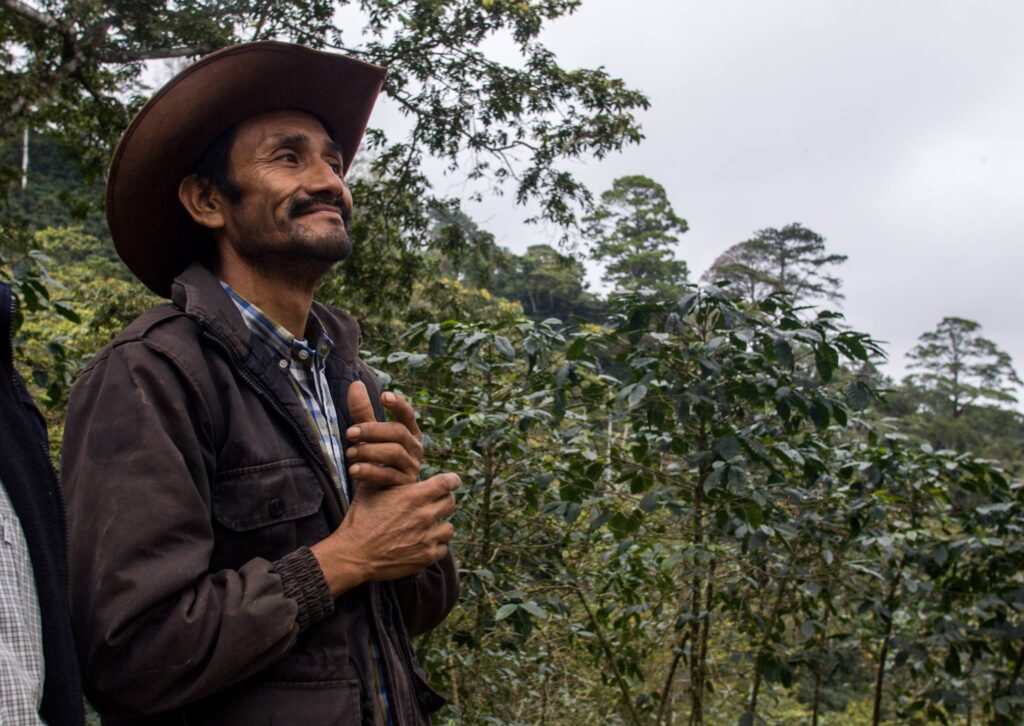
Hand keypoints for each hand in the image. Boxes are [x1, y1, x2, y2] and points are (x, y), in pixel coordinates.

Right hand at [311, 472, 459, 596]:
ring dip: (440, 525)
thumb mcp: (369, 491)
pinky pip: (442, 549)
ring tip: (428, 527)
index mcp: (412, 496)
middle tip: (435, 504)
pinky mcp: (425, 557)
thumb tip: (388, 462)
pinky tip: (423, 544)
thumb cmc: (359, 520)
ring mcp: (426, 537)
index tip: (454, 481)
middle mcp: (423, 515)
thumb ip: (385, 476)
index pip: (446, 483)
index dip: (452, 480)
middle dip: (444, 501)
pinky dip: (435, 546)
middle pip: (450, 503)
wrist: (353, 554)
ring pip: (449, 527)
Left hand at [345, 380, 423, 487]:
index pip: (407, 414)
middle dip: (372, 431)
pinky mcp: (405, 484)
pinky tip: (354, 470)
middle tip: (350, 433)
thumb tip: (355, 384)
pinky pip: (389, 475)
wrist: (379, 493)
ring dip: (369, 451)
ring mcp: (412, 466)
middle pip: (398, 432)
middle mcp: (414, 448)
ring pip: (394, 453)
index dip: (398, 404)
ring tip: (349, 454)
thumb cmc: (375, 458)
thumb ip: (362, 412)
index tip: (383, 395)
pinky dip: (370, 471)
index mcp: (408, 432)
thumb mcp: (368, 434)